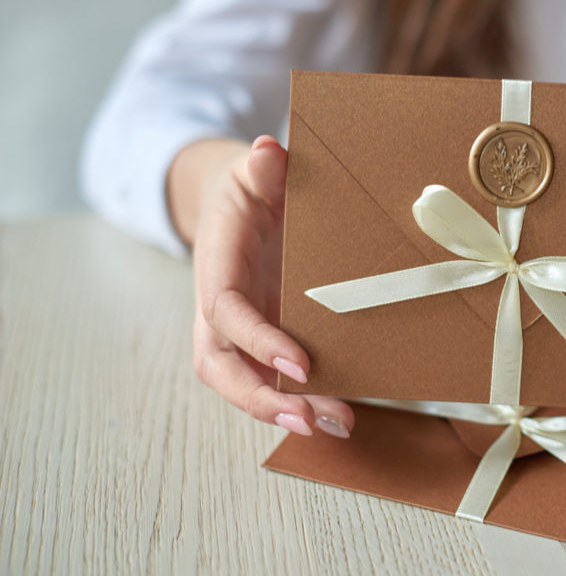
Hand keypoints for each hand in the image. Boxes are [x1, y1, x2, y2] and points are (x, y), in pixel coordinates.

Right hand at [181, 135, 354, 436]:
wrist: (242, 208)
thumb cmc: (251, 191)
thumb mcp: (255, 172)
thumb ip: (262, 167)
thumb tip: (270, 151)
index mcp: (216, 267)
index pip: (225, 313)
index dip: (257, 341)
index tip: (299, 364)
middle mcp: (221, 311)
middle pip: (221, 368)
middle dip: (261, 399)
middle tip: (310, 419)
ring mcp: (240, 333)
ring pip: (246, 385)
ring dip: (287, 411)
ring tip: (337, 424)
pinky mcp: (262, 344)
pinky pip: (273, 382)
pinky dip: (303, 401)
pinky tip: (340, 414)